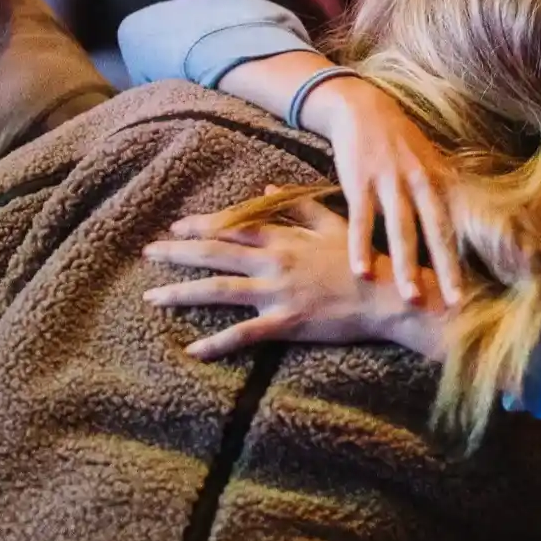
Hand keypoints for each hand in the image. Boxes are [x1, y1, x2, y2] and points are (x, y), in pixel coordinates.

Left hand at [144, 202, 448, 361]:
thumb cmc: (366, 260)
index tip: (176, 227)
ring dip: (182, 293)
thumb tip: (267, 191)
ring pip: (220, 290)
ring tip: (152, 297)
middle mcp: (275, 262)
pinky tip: (193, 350)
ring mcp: (279, 293)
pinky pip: (245, 334)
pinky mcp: (287, 322)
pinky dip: (217, 343)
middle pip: (215, 255)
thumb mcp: (336, 225)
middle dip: (178, 253)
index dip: (202, 226)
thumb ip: (300, 207)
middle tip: (148, 253)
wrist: (391, 296)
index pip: (234, 227)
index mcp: (286, 238)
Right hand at [298, 77, 465, 308]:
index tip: (476, 283)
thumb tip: (469, 220)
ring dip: (406, 265)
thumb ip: (445, 191)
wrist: (362, 106)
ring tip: (410, 297)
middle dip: (446, 268)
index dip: (466, 256)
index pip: (456, 225)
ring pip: (400, 230)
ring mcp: (389, 182)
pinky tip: (361, 271)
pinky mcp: (359, 181)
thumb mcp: (429, 161)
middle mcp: (419, 183)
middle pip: (436, 232)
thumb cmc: (399, 141)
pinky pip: (360, 220)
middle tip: (453, 303)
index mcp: (439, 181)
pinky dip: (359, 246)